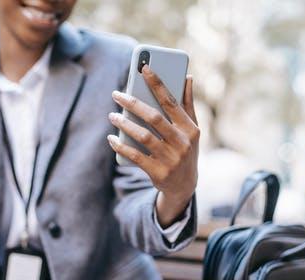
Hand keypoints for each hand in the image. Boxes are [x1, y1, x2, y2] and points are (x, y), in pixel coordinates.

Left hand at [107, 65, 199, 227]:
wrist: (185, 186)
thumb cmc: (186, 150)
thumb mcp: (192, 130)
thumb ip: (188, 104)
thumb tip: (187, 77)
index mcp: (190, 128)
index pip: (171, 101)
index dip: (157, 84)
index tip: (144, 68)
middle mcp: (182, 143)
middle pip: (154, 117)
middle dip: (133, 103)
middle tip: (116, 94)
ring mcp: (171, 159)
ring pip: (143, 136)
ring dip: (125, 124)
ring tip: (112, 115)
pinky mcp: (158, 172)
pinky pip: (135, 156)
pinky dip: (121, 147)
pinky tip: (112, 138)